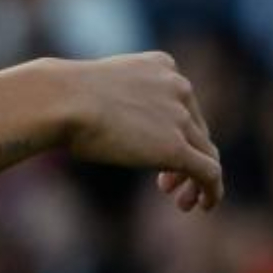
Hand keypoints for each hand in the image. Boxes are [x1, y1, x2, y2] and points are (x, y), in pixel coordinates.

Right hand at [59, 52, 223, 210]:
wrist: (60, 100)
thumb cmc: (61, 98)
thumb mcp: (97, 90)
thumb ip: (115, 103)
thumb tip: (105, 125)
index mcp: (161, 67)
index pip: (183, 105)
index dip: (177, 134)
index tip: (155, 153)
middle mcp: (179, 87)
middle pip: (197, 131)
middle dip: (186, 159)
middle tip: (164, 187)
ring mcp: (180, 117)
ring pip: (206, 153)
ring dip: (197, 180)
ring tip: (183, 203)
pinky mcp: (176, 147)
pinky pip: (209, 172)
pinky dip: (212, 191)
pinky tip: (203, 206)